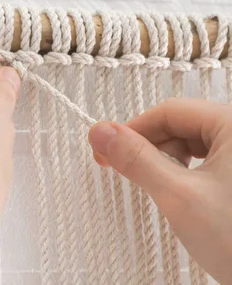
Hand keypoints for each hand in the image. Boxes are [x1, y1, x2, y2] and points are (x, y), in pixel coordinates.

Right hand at [88, 98, 231, 283]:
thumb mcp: (178, 195)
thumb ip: (137, 160)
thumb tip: (100, 132)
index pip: (170, 112)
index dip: (133, 129)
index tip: (107, 150)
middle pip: (181, 126)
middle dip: (149, 148)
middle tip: (122, 170)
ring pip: (193, 145)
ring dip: (166, 162)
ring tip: (155, 187)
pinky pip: (208, 162)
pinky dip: (185, 173)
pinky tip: (178, 193)